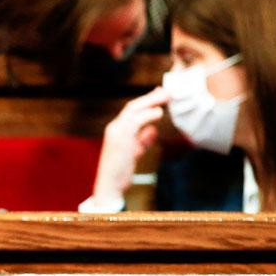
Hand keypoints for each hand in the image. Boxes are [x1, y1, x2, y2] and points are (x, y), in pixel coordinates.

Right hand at [90, 87, 171, 205]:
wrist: (109, 185)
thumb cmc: (121, 170)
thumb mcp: (134, 152)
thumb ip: (142, 140)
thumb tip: (153, 130)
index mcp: (116, 130)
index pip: (131, 111)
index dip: (146, 101)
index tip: (159, 94)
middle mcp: (114, 128)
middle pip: (132, 106)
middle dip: (150, 97)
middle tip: (166, 91)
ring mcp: (116, 132)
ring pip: (133, 110)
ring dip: (150, 102)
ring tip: (165, 97)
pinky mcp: (120, 139)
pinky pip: (135, 122)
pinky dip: (147, 115)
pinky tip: (159, 113)